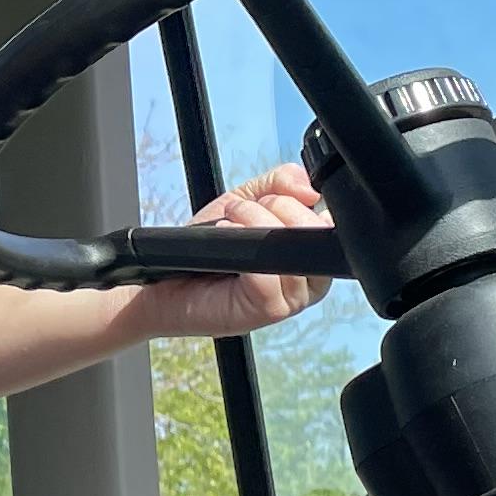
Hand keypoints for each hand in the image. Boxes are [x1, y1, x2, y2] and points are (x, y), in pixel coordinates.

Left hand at [127, 162, 336, 341]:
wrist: (165, 281)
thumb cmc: (207, 249)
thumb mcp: (247, 200)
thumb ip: (280, 183)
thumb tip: (311, 187)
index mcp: (310, 255)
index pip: (330, 222)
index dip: (302, 201)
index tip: (271, 196)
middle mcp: (307, 281)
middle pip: (316, 233)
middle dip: (278, 207)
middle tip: (242, 210)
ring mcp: (289, 300)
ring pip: (293, 253)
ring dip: (255, 224)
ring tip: (229, 223)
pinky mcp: (265, 312)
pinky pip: (270, 279)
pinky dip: (247, 252)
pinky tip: (226, 241)